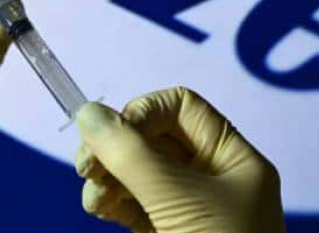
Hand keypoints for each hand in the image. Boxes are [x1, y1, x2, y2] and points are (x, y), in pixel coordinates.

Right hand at [74, 87, 285, 232]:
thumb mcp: (178, 200)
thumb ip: (132, 154)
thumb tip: (89, 112)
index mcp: (232, 160)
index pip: (181, 109)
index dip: (143, 112)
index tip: (111, 133)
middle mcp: (210, 179)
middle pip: (152, 138)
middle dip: (117, 147)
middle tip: (86, 165)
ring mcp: (185, 210)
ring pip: (136, 172)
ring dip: (107, 175)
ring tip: (94, 193)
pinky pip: (131, 204)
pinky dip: (110, 200)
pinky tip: (99, 207)